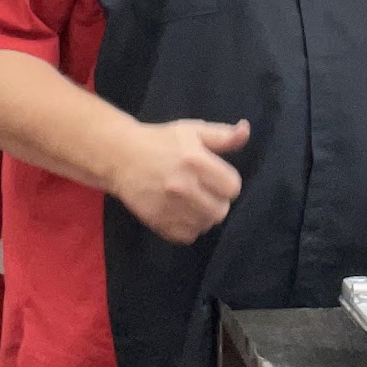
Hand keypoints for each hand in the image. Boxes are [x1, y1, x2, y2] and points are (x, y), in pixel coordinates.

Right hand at [107, 117, 248, 243]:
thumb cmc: (160, 141)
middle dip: (218, 201)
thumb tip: (246, 130)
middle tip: (205, 190)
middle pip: (221, 210)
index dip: (227, 182)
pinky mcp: (157, 222)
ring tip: (193, 202)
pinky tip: (181, 213)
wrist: (120, 157)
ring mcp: (169, 206)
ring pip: (205, 225)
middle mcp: (183, 185)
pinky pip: (187, 236)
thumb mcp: (193, 131)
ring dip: (204, 215)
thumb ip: (223, 135)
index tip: (216, 177)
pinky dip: (188, 228)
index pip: (232, 187)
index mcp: (195, 160)